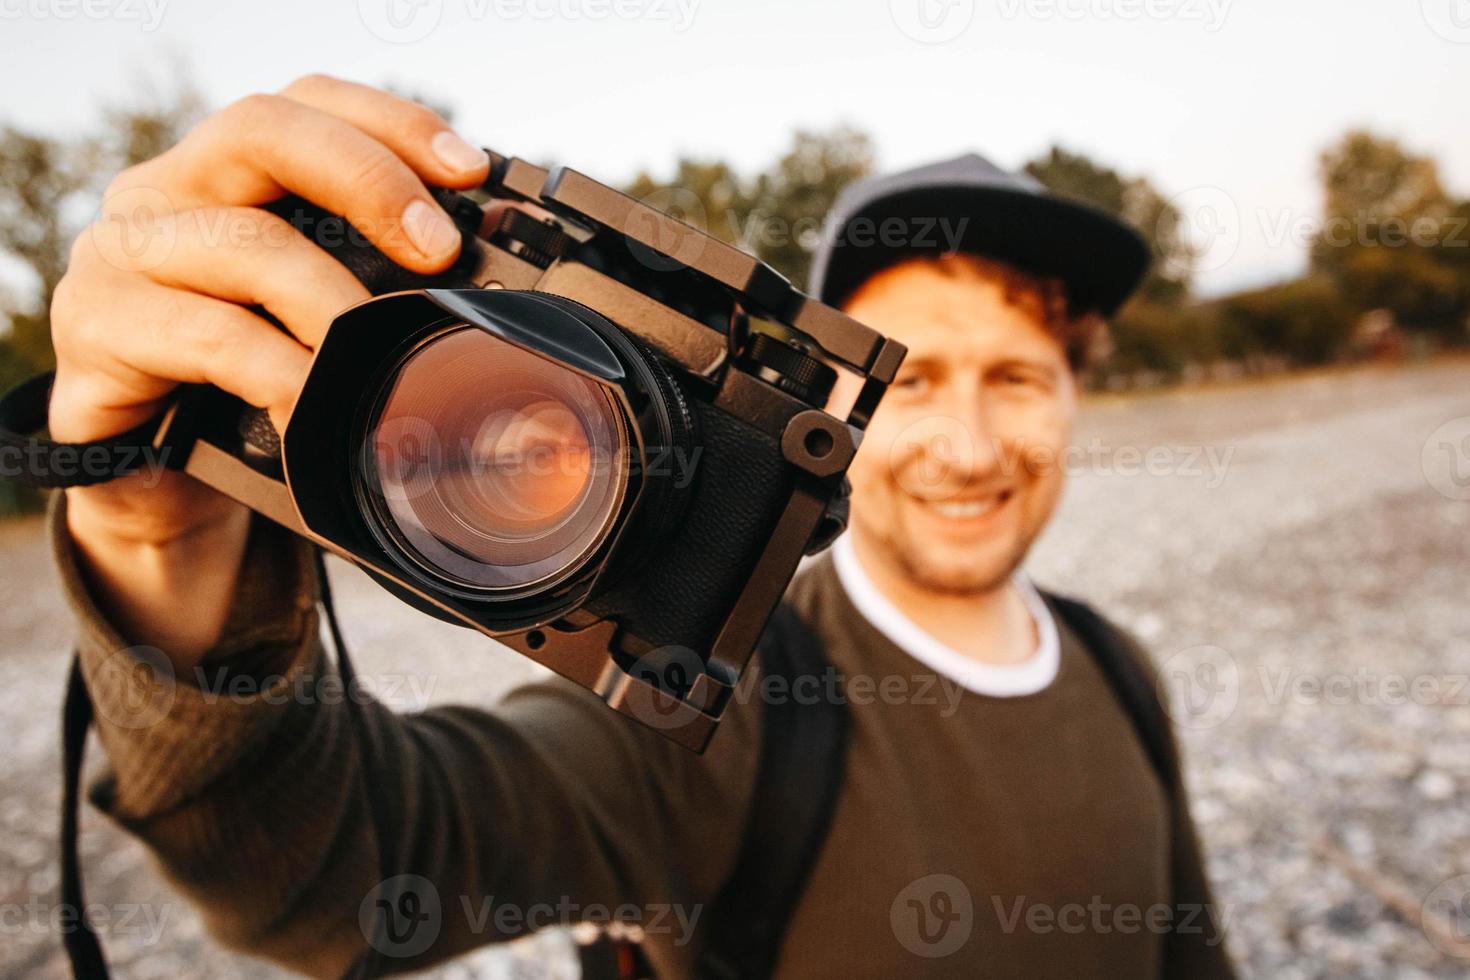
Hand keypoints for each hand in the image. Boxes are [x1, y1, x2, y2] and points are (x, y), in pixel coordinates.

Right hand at [49, 75, 489, 660]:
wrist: (155, 481)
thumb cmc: (246, 387)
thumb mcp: (313, 323)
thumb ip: (368, 286)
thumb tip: (483, 292)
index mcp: (224, 176)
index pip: (307, 104)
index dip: (391, 122)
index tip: (471, 169)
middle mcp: (166, 194)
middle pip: (265, 131)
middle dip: (369, 180)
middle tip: (439, 251)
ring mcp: (122, 254)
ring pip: (245, 241)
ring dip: (334, 298)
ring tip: (384, 350)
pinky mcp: (97, 328)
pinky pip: (207, 335)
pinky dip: (280, 369)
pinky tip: (317, 402)